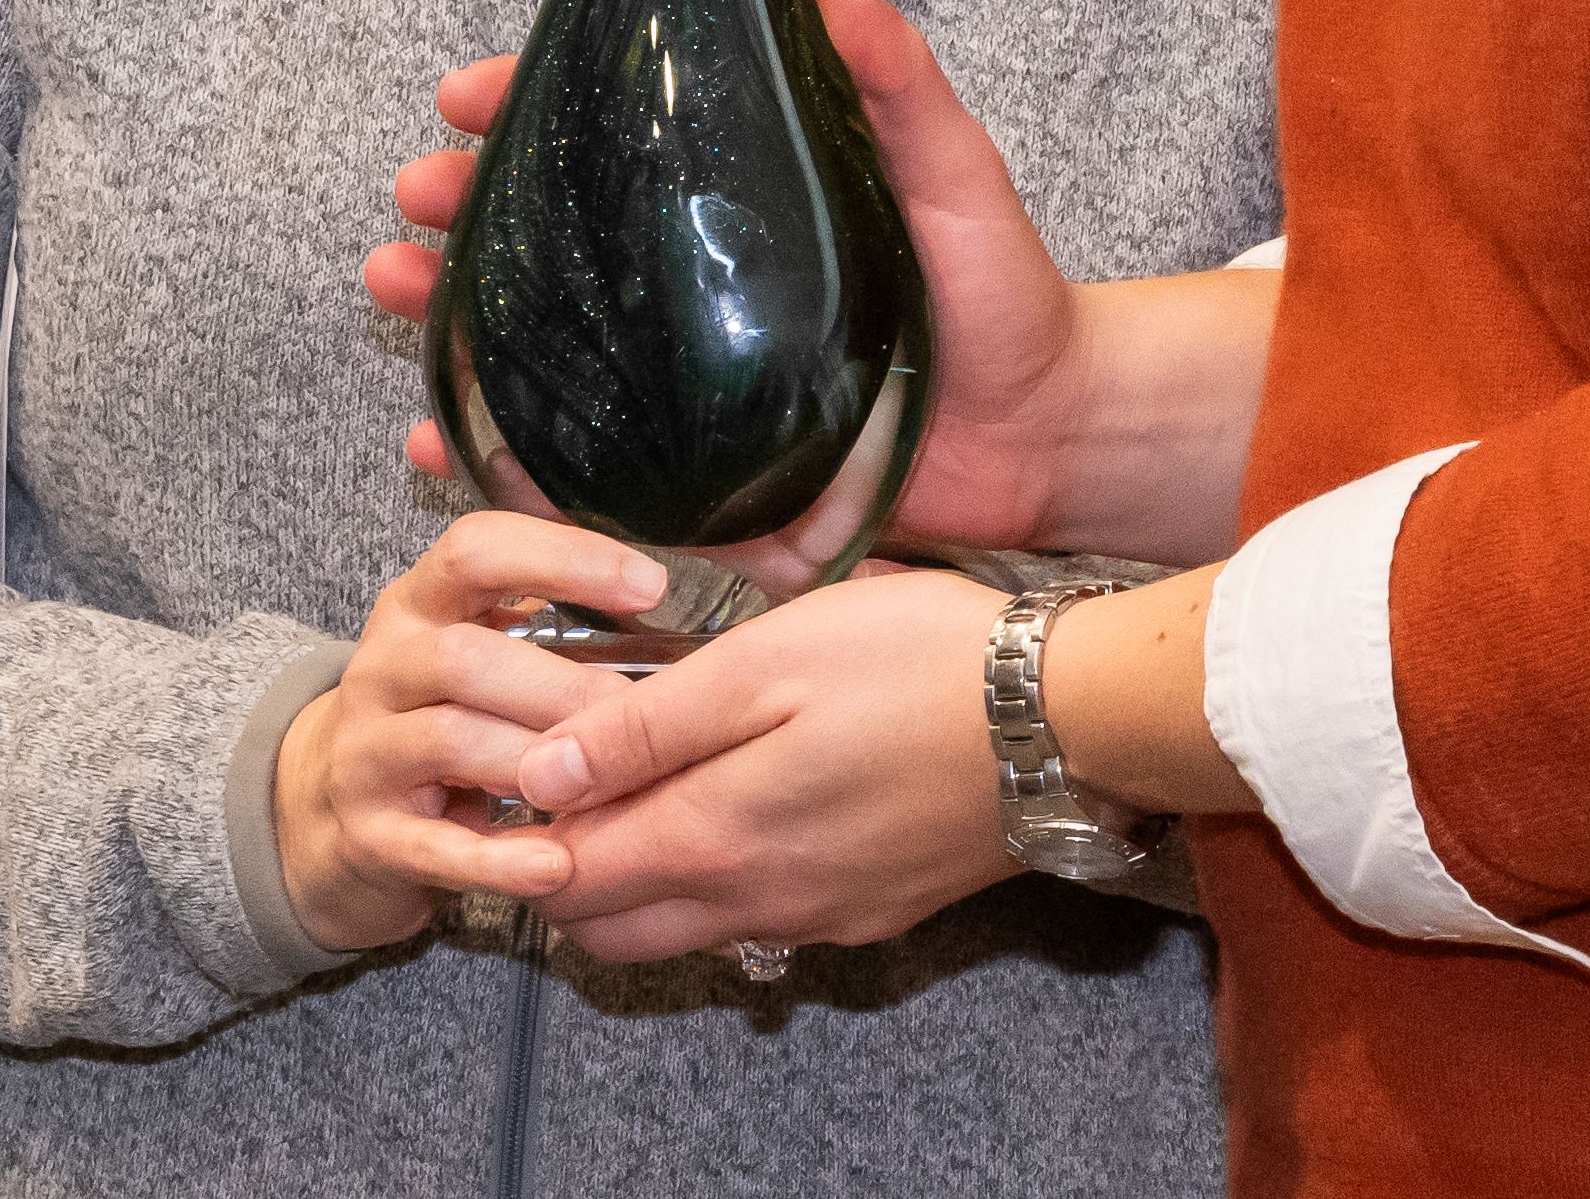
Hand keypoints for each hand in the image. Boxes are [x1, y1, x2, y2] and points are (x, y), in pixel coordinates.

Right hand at [268, 514, 656, 958]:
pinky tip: (558, 866)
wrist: (322, 814)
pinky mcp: (369, 837)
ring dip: (538, 763)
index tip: (649, 585)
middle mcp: (382, 669)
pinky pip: (437, 848)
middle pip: (465, 657)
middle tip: (638, 715)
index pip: (476, 551)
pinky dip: (502, 861)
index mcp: (416, 607)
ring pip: (452, 741)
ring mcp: (366, 754)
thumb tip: (654, 603)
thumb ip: (541, 624)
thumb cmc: (431, 719)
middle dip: (563, 686)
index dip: (563, 557)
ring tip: (604, 785)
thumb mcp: (469, 651)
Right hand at [367, 0, 1101, 553]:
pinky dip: (496, 452)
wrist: (1047, 437)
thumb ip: (896, 79)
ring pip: (542, 336)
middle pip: (552, 230)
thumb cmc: (1001, 291)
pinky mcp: (694, 467)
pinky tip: (433, 443)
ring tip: (390, 299)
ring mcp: (688, 373)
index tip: (463, 91)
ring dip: (451, 318)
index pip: (613, 131)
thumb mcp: (950, 168)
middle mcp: (699, 275)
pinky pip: (577, 457)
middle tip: (410, 203)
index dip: (529, 101)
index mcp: (742, 190)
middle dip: (463, 209)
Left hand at [507, 562, 1020, 965]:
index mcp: (717, 839)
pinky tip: (757, 799)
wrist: (1072, 720)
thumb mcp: (767, 660)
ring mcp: (821, 916)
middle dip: (571, 869)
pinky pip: (766, 918)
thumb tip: (541, 776)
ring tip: (661, 777)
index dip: (524, 833)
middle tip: (577, 777)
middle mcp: (759, 902)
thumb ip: (647, 728)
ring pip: (689, 928)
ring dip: (649, 876)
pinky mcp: (874, 913)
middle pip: (615, 928)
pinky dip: (728, 878)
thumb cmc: (917, 663)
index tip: (517, 768)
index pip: (569, 880)